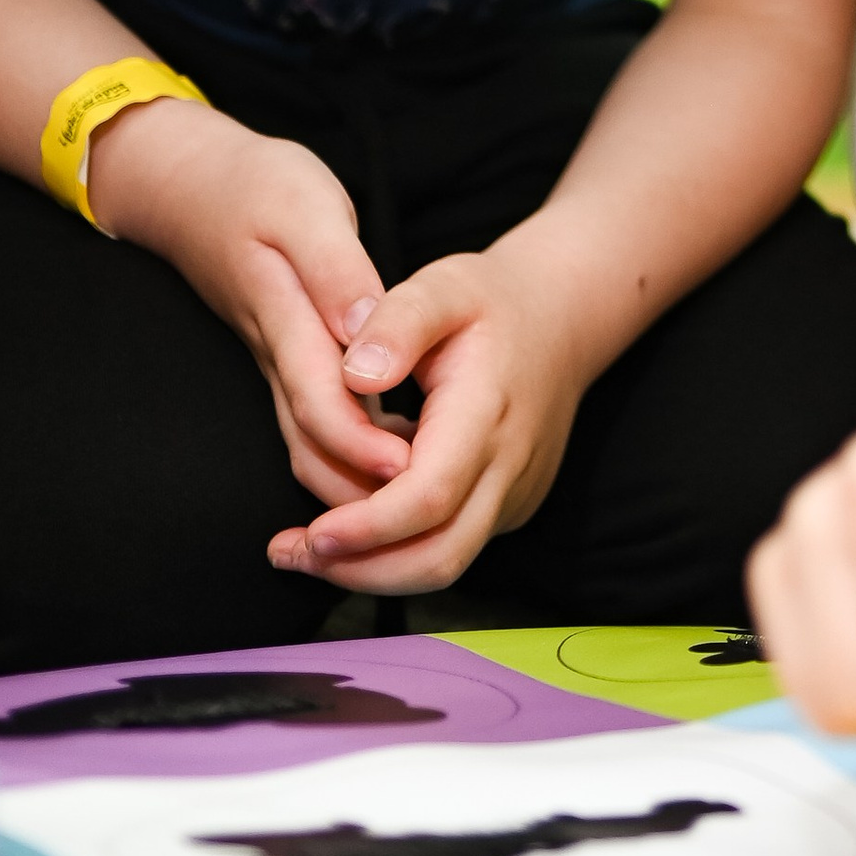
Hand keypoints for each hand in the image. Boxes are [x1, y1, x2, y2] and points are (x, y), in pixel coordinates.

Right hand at [90, 98, 409, 512]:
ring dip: (355, 477)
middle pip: (314, 442)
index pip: (321, 403)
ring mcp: (278, 360)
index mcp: (288, 320)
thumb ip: (336, 270)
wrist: (191, 187)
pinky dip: (351, 447)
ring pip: (310, 441)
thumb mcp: (303, 207)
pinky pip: (314, 419)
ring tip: (419, 500)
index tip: (408, 469)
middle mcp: (279, 354)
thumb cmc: (255, 188)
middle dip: (361, 486)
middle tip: (423, 510)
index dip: (361, 445)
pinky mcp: (284, 356)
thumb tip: (364, 331)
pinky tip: (400, 451)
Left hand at [264, 238, 592, 595]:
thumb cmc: (493, 300)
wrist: (564, 317)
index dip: (368, 527)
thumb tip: (352, 376)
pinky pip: (453, 541)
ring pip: (445, 563)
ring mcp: (515, 492)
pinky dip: (399, 545)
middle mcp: (509, 466)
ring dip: (373, 569)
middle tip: (291, 554)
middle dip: (360, 571)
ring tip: (307, 548)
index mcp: (487, 412)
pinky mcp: (510, 505)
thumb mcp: (443, 285)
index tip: (312, 534)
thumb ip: (397, 322)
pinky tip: (359, 510)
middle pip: (439, 557)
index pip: (429, 496)